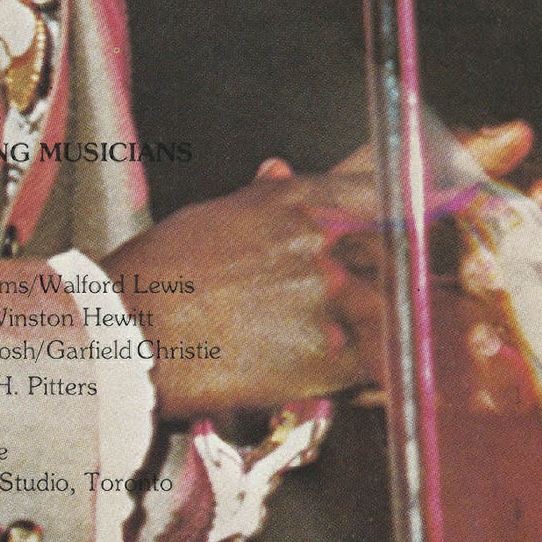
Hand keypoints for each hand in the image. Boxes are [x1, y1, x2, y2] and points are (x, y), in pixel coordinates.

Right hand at [106, 158, 383, 419]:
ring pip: (390, 309)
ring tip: (349, 338)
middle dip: (387, 270)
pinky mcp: (331, 361)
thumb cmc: (161, 272)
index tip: (409, 216)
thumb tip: (279, 171)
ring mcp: (332, 304)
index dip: (400, 206)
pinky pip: (376, 363)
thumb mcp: (210, 217)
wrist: (132, 335)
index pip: (380, 192)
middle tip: (367, 289)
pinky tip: (348, 371)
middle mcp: (323, 246)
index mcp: (297, 202)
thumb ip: (260, 199)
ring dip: (381, 321)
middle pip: (393, 254)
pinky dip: (369, 368)